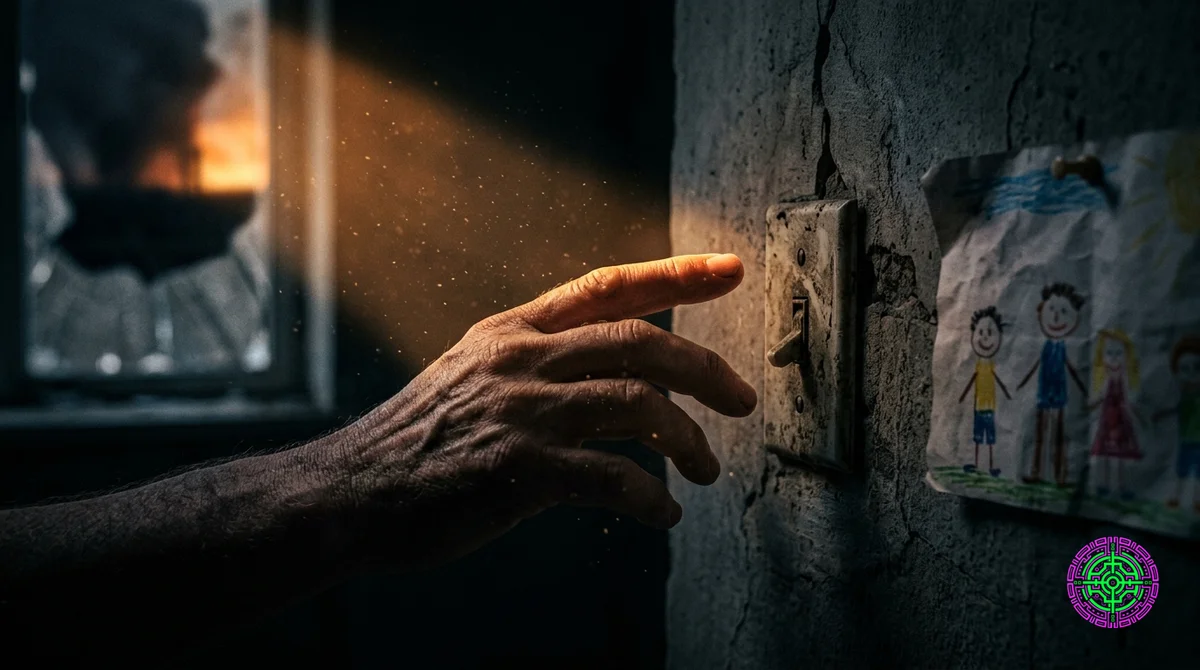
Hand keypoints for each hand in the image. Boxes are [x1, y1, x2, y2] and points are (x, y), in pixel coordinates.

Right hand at [338, 254, 755, 570]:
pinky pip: (613, 479)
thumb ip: (536, 362)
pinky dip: (653, 499)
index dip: (676, 274)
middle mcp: (521, 359)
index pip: (608, 286)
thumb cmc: (417, 442)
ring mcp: (520, 412)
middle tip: (742, 401)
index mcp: (512, 332)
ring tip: (707, 470)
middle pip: (641, 344)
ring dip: (689, 442)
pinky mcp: (518, 469)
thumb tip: (612, 371)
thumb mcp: (471, 375)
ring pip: (638, 407)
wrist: (348, 493)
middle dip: (705, 371)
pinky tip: (664, 515)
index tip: (731, 268)